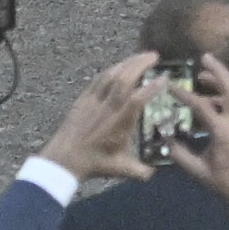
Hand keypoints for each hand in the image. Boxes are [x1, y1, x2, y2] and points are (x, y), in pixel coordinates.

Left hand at [49, 51, 161, 184]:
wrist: (64, 158)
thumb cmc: (93, 163)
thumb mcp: (119, 169)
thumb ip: (139, 171)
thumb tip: (154, 173)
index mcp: (118, 124)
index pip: (136, 101)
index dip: (150, 88)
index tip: (164, 77)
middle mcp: (107, 108)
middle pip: (124, 80)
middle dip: (139, 64)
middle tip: (154, 55)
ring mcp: (94, 101)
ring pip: (111, 75)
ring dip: (127, 62)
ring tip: (141, 55)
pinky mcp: (84, 98)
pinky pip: (99, 78)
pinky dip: (112, 68)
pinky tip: (120, 65)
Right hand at [182, 55, 228, 212]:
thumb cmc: (221, 182)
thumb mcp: (196, 169)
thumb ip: (179, 153)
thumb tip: (164, 137)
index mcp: (222, 131)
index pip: (202, 105)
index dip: (184, 94)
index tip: (170, 85)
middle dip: (219, 71)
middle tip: (204, 57)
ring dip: (222, 81)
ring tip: (203, 75)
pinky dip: (223, 95)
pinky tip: (209, 99)